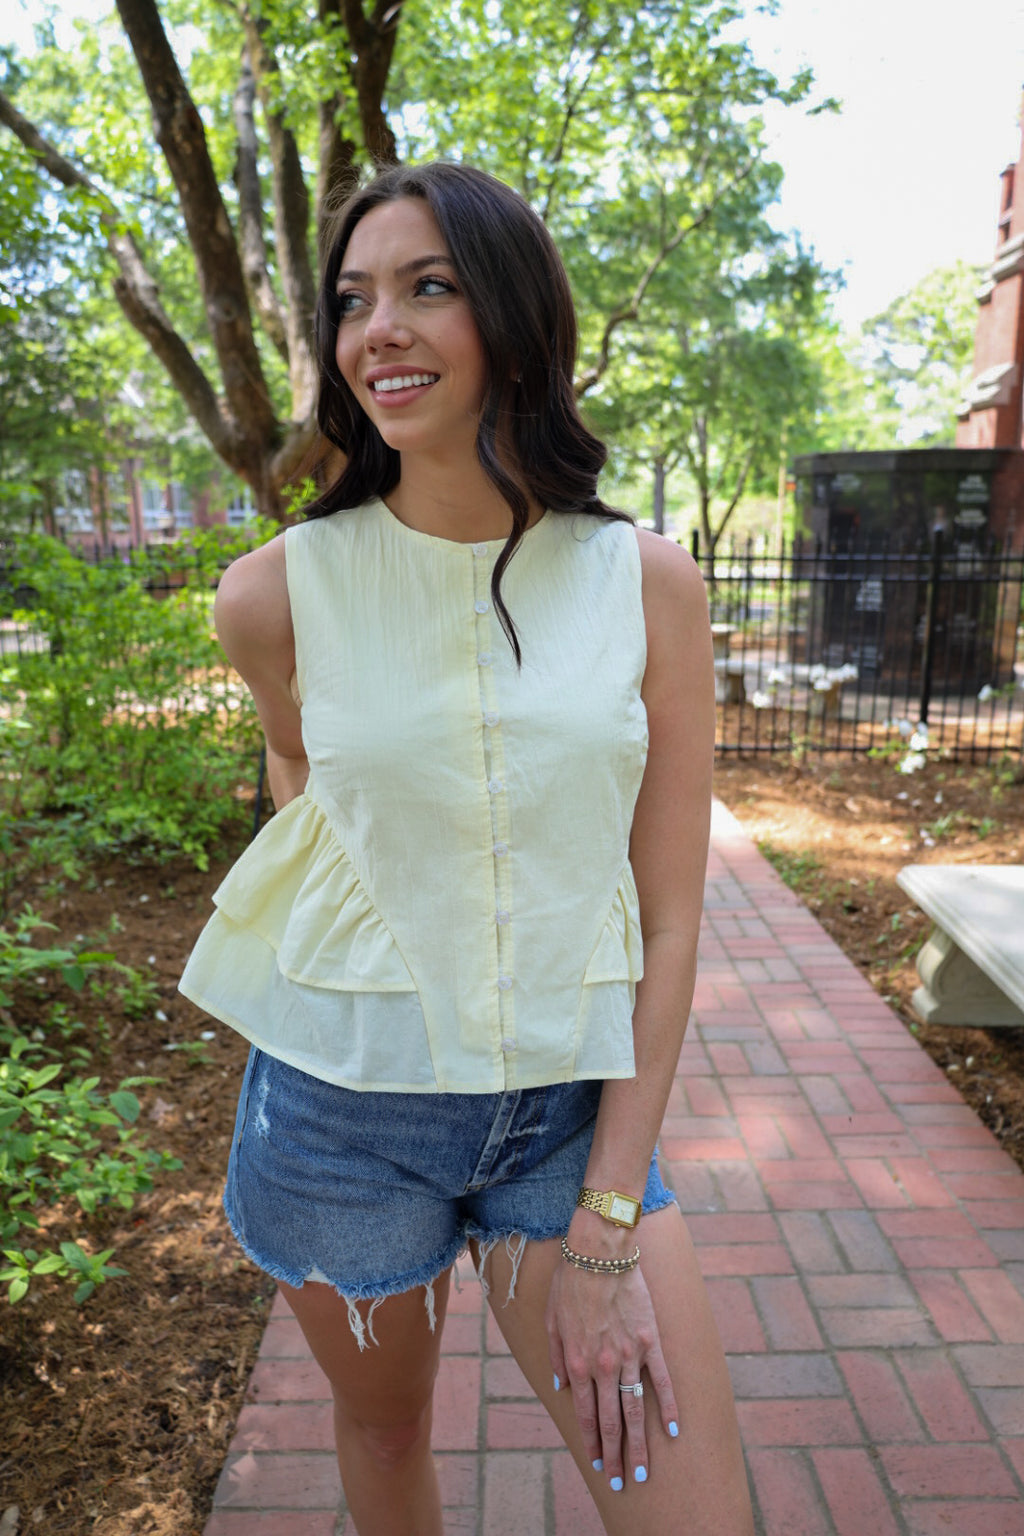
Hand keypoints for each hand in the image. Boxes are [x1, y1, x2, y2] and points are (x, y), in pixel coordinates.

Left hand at [545, 1253, 678, 1489]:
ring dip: (640, 1444)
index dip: (593, 1442)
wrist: (599, 1252)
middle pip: (611, 1421)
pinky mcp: (651, 1341)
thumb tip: (562, 1385)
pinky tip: (673, 1431)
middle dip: (617, 1455)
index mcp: (578, 1363)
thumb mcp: (552, 1321)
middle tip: (624, 1482)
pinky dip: (668, 1407)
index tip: (600, 1464)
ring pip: (635, 1410)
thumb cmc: (571, 1282)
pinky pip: (662, 1381)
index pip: (586, 1414)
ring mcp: (630, 1356)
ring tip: (645, 1471)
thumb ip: (557, 1357)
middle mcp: (604, 1366)